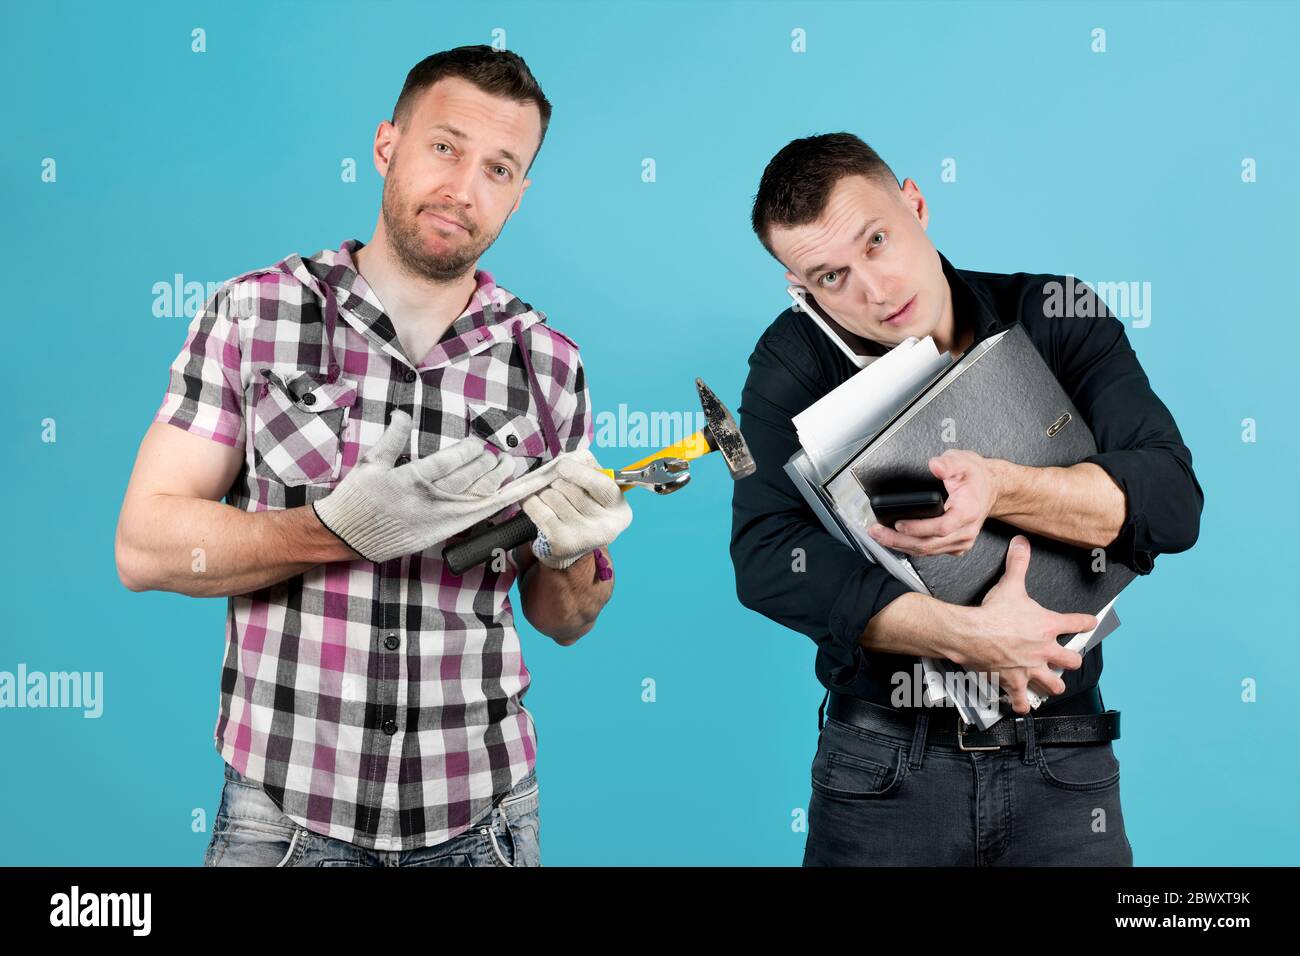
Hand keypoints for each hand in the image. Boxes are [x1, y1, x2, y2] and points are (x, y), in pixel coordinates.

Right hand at [313, 410, 565, 562]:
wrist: (346, 536)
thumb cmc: (356, 498)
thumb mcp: (370, 462)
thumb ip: (392, 437)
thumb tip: (402, 413)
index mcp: (409, 480)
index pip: (449, 462)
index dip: (469, 452)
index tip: (478, 444)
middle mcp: (427, 502)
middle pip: (468, 480)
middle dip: (489, 466)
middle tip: (503, 455)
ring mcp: (436, 521)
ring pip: (475, 499)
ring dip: (498, 483)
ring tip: (512, 469)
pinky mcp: (440, 534)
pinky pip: (473, 519)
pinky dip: (494, 507)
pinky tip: (509, 498)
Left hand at [522, 448, 632, 569]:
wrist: (571, 550)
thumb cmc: (584, 511)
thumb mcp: (597, 492)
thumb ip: (590, 469)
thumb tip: (571, 458)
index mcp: (619, 511)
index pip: (601, 485)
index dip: (579, 472)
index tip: (562, 465)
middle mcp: (605, 527)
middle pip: (571, 490)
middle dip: (559, 482)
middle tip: (560, 488)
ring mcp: (583, 537)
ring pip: (552, 496)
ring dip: (546, 492)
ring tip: (552, 500)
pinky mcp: (560, 543)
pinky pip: (537, 509)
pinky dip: (531, 501)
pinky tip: (537, 504)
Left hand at [866, 449, 999, 556]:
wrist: (989, 488)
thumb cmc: (974, 476)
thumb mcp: (963, 461)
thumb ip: (948, 463)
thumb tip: (935, 466)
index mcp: (968, 511)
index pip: (941, 526)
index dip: (918, 528)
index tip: (898, 524)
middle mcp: (966, 530)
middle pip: (929, 543)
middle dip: (899, 540)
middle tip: (877, 532)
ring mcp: (961, 540)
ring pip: (928, 550)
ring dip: (901, 546)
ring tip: (879, 536)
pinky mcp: (955, 545)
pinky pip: (931, 551)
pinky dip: (911, 547)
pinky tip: (896, 541)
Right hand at [957, 535, 1095, 714]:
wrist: (973, 634)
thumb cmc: (992, 613)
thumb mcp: (1009, 584)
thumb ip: (1018, 563)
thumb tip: (1022, 543)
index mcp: (1048, 626)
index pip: (1078, 622)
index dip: (1087, 622)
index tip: (1091, 622)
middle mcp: (1045, 650)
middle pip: (1071, 661)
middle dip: (1071, 660)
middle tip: (1067, 659)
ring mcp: (1030, 668)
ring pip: (1053, 684)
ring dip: (1053, 685)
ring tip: (1051, 684)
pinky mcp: (1014, 682)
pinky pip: (1022, 700)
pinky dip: (1022, 703)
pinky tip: (1023, 704)